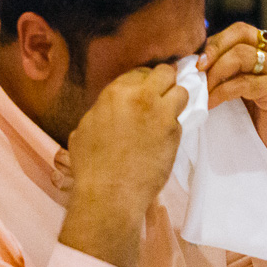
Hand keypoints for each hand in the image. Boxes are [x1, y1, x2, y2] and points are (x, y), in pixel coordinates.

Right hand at [59, 65, 186, 266]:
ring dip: (177, 100)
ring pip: (182, 92)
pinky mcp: (174, 132)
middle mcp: (141, 96)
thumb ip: (102, 111)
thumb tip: (109, 109)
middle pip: (166, 72)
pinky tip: (165, 137)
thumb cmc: (91, 165)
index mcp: (116, 92)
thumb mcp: (85, 128)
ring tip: (170, 112)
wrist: (110, 193)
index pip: (140, 72)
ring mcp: (161, 113)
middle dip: (167, 80)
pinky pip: (180, 121)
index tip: (146, 89)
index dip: (145, 81)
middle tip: (164, 92)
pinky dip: (174, 126)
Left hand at [198, 24, 266, 198]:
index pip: (237, 31)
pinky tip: (211, 103)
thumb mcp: (239, 87)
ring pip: (240, 55)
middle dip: (213, 49)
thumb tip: (192, 61)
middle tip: (196, 69)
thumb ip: (226, 70)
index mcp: (266, 49)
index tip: (195, 60)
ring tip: (202, 90)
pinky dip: (222, 91)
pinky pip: (243, 82)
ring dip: (215, 72)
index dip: (214, 41)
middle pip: (240, 34)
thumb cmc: (257, 118)